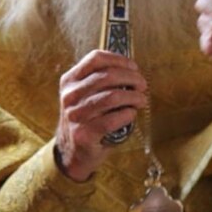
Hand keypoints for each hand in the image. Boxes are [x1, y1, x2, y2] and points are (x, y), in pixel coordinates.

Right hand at [55, 50, 146, 180]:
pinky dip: (127, 114)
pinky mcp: (84, 134)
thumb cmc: (86, 120)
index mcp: (70, 80)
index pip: (96, 58)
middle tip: (142, 85)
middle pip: (108, 76)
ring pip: (113, 97)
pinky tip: (131, 114)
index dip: (119, 60)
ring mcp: (75, 115)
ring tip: (141, 100)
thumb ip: (102, 81)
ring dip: (133, 97)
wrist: (71, 153)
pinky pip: (112, 119)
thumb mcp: (85, 95)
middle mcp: (70, 95)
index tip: (134, 67)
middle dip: (132, 78)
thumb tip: (132, 71)